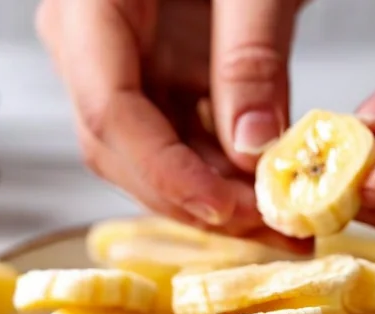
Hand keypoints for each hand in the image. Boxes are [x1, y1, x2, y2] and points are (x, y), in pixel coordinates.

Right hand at [35, 0, 309, 251]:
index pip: (109, 113)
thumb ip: (251, 54)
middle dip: (196, 199)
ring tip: (288, 224)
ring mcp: (125, 59)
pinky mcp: (163, 70)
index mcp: (87, 4)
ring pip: (152, 154)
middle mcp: (90, 41)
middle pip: (124, 148)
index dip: (167, 175)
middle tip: (275, 231)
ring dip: (217, 196)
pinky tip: (275, 192)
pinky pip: (184, 135)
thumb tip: (257, 152)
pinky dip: (228, 169)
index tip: (231, 209)